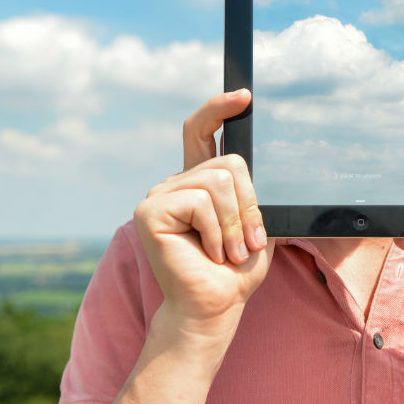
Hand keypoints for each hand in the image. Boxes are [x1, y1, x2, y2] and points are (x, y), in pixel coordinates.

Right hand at [134, 89, 270, 338]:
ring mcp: (159, 195)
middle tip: (246, 243)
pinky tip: (207, 253)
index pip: (202, 132)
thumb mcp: (253, 225)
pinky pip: (202, 202)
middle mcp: (175, 183)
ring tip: (228, 253)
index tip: (244, 96)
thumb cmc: (234, 272)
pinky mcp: (150, 210)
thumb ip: (248, 194)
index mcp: (198, 183)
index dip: (219, 109)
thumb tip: (248, 167)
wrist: (214, 306)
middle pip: (229, 164)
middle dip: (249, 206)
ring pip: (220, 182)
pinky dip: (216, 232)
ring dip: (235, 225)